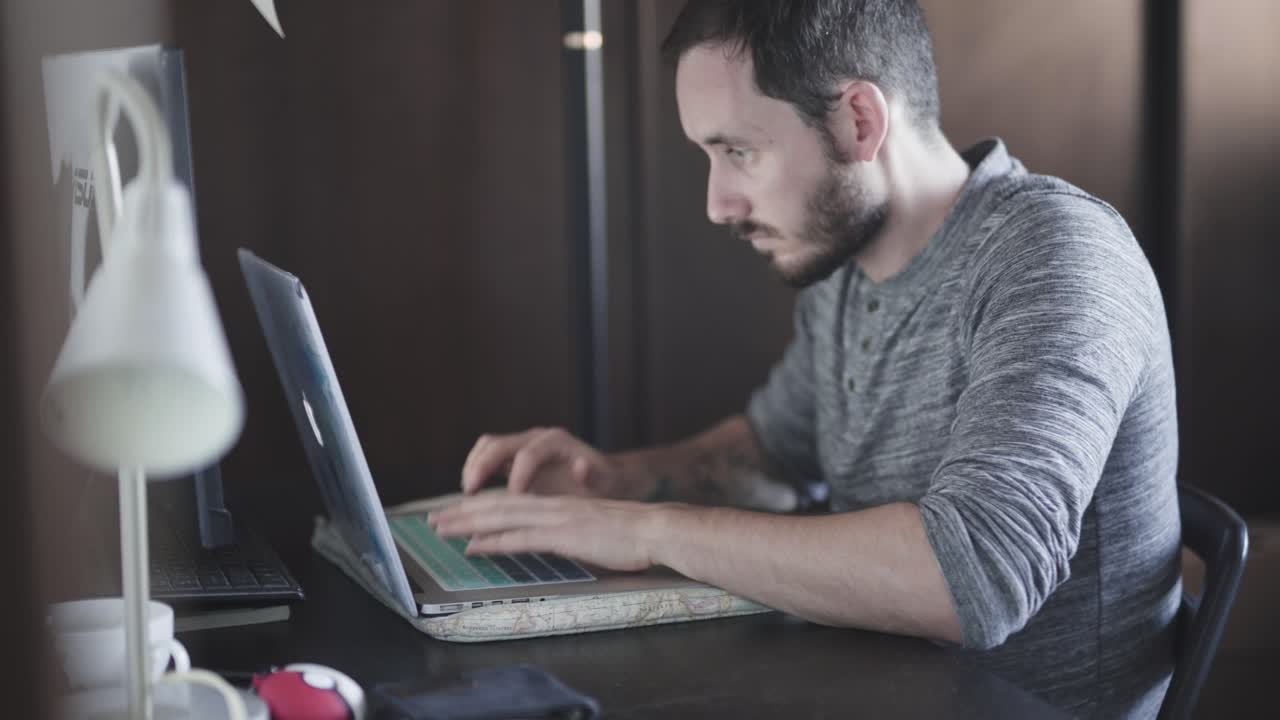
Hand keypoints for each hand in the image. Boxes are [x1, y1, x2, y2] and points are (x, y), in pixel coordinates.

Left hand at [428, 494, 663, 571]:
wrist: (653, 530)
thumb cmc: (628, 535)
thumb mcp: (589, 530)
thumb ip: (564, 534)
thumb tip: (544, 543)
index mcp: (556, 505)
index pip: (508, 505)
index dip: (478, 509)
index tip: (453, 515)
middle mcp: (551, 506)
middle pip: (497, 507)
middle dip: (461, 512)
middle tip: (432, 520)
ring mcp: (556, 519)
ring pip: (501, 517)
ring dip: (467, 523)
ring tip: (441, 528)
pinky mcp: (563, 535)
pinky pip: (521, 538)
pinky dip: (495, 542)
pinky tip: (475, 546)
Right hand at [460, 427, 625, 497]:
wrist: (602, 477)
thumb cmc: (603, 481)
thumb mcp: (604, 482)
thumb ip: (592, 476)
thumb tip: (580, 466)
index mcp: (556, 441)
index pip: (529, 453)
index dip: (518, 475)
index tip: (514, 497)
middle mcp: (535, 438)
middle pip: (499, 444)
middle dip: (482, 467)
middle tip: (472, 493)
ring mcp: (522, 446)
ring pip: (487, 447)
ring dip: (474, 468)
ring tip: (468, 495)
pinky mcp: (513, 460)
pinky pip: (487, 458)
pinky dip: (475, 472)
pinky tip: (472, 496)